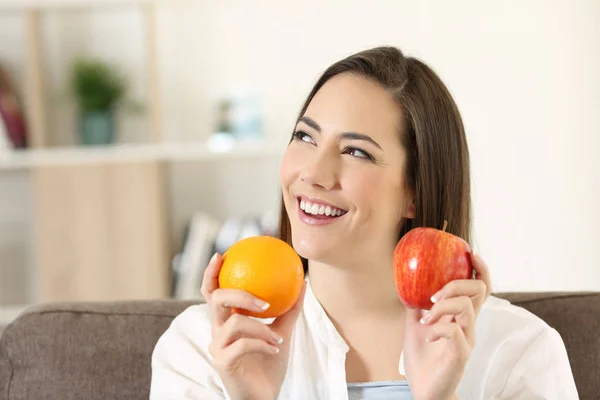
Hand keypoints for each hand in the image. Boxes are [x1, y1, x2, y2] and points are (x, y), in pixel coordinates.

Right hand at [201, 253, 305, 399]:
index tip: (220, 256)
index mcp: (227, 321)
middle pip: (216, 299)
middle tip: (263, 300)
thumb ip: (289, 310)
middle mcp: (218, 331)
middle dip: (239, 292)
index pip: (212, 293)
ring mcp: (217, 346)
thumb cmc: (269, 364)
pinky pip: (242, 344)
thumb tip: (303, 283)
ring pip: (234, 321)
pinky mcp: (222, 362)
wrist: (264, 396)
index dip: (212, 273)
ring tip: (278, 337)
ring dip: (261, 327)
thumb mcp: (282, 333)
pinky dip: (262, 343)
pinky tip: (275, 349)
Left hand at [402, 251, 491, 399]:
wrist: (423, 389)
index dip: (479, 267)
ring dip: (442, 306)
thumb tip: (406, 281)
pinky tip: (428, 334)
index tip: (469, 252)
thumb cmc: (422, 358)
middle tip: (434, 295)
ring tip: (426, 318)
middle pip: (478, 290)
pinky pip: (454, 331)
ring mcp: (467, 339)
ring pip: (465, 306)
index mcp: (460, 316)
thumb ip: (416, 304)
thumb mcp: (414, 324)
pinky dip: (438, 328)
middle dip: (455, 284)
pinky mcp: (461, 354)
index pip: (479, 286)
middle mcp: (468, 325)